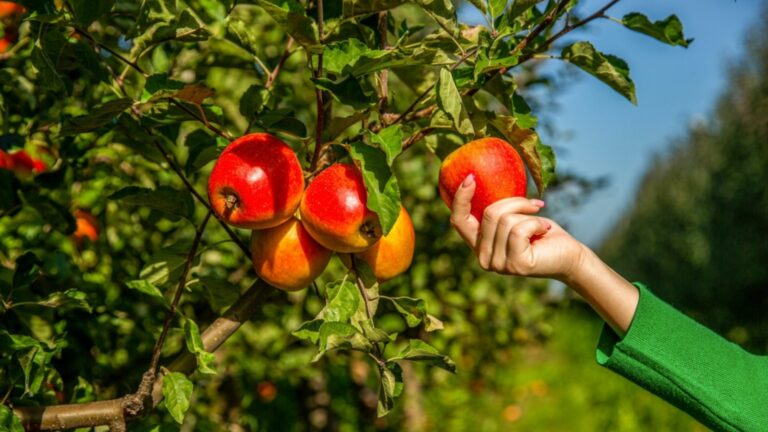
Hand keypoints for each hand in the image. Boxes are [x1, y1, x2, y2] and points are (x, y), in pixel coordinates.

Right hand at [449, 174, 639, 333]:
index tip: (471, 176)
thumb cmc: (542, 232)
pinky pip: (519, 229)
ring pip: (504, 220)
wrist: (569, 256)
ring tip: (541, 223)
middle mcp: (483, 258)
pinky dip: (536, 223)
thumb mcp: (515, 216)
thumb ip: (497, 210)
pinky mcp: (515, 265)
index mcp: (479, 245)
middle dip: (514, 202)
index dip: (460, 198)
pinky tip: (545, 230)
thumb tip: (478, 179)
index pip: (458, 221)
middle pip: (489, 214)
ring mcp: (498, 265)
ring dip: (527, 213)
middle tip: (534, 205)